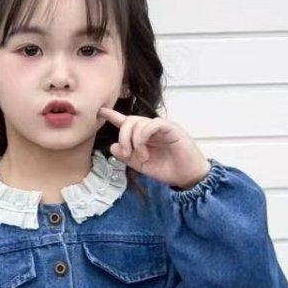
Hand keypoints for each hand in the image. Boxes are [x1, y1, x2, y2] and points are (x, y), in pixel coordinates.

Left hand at [96, 107, 210, 189]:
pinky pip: (152, 124)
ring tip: (141, 156)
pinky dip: (143, 136)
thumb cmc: (167, 169)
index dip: (113, 116)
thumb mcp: (141, 165)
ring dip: (133, 141)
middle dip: (123, 136)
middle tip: (127, 153)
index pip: (126, 122)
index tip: (100, 111)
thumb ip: (126, 157)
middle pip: (129, 121)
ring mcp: (160, 127)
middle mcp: (150, 129)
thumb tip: (113, 146)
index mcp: (143, 136)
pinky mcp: (170, 128)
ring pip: (138, 122)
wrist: (186, 176)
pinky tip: (144, 150)